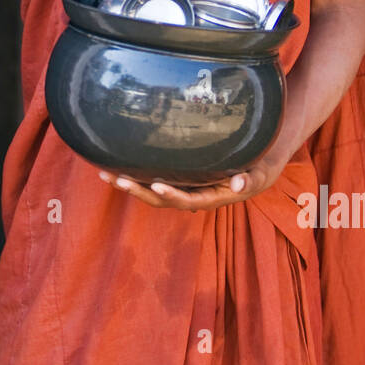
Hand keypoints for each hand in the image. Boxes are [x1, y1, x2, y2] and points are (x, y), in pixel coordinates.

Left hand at [97, 153, 286, 211]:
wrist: (256, 169)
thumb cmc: (257, 169)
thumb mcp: (259, 174)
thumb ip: (250, 179)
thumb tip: (239, 184)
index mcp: (210, 197)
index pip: (187, 199)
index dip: (172, 194)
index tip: (156, 185)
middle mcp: (192, 195)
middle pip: (162, 199)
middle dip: (138, 191)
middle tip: (116, 180)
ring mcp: (183, 188)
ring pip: (153, 191)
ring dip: (130, 184)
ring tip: (105, 174)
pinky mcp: (178, 179)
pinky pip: (154, 180)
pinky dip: (136, 175)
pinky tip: (116, 165)